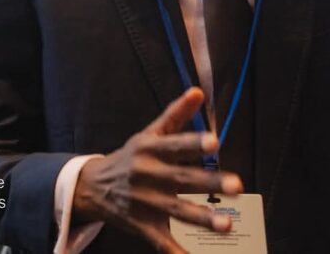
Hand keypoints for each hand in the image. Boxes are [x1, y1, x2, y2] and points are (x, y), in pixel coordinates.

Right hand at [72, 87, 242, 252]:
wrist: (93, 187)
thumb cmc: (129, 157)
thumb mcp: (148, 134)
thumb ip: (175, 115)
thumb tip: (198, 92)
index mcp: (148, 149)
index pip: (174, 145)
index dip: (193, 143)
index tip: (214, 142)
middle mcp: (146, 175)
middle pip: (180, 179)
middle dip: (208, 183)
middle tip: (237, 185)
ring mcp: (144, 203)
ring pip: (176, 211)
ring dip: (201, 218)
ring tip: (227, 224)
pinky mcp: (143, 226)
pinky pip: (162, 242)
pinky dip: (177, 252)